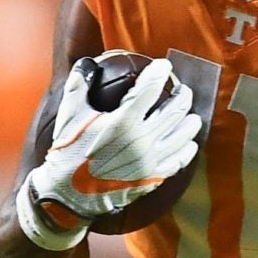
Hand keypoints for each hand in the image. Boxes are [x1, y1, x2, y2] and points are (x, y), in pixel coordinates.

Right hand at [25, 56, 200, 228]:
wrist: (68, 195)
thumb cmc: (67, 152)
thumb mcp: (69, 115)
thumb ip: (79, 84)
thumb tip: (89, 63)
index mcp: (122, 122)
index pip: (151, 88)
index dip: (160, 72)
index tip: (164, 66)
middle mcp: (141, 141)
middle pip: (175, 110)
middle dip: (183, 94)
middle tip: (181, 89)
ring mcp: (150, 162)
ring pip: (184, 134)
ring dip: (190, 119)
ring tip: (189, 113)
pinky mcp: (153, 178)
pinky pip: (180, 160)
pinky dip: (187, 147)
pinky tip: (187, 141)